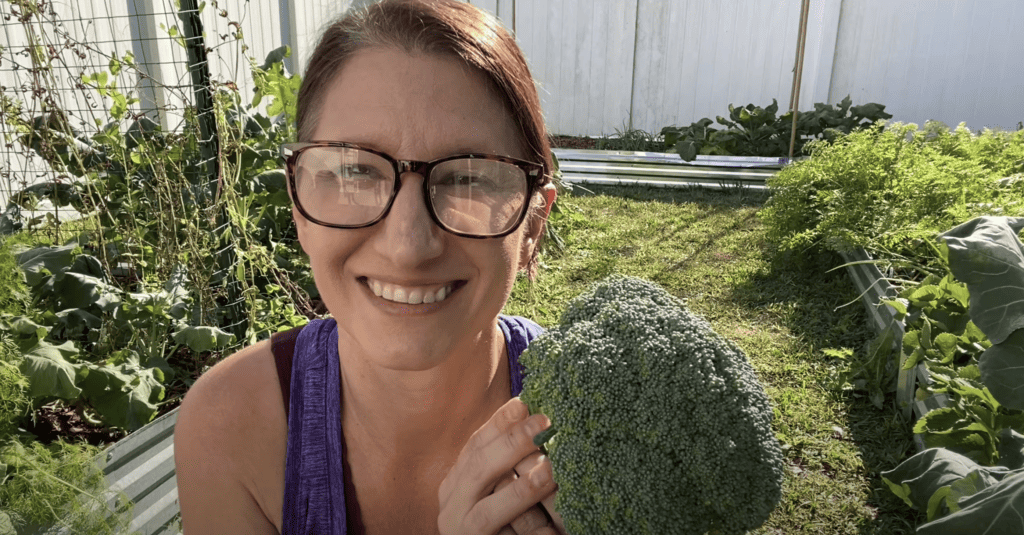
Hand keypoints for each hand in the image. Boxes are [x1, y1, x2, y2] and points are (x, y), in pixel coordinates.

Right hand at [438, 397, 558, 534]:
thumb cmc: (506, 524)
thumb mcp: (502, 489)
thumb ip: (509, 464)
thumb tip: (536, 418)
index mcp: (455, 485)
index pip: (475, 446)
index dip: (499, 424)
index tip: (525, 403)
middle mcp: (450, 507)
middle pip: (476, 470)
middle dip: (511, 444)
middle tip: (544, 425)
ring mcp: (459, 533)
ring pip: (485, 512)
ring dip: (519, 490)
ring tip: (550, 470)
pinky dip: (527, 530)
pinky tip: (552, 527)